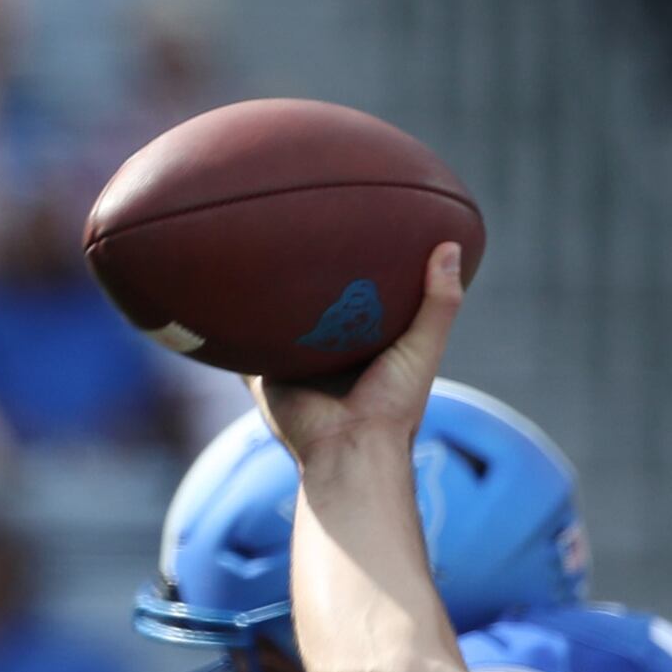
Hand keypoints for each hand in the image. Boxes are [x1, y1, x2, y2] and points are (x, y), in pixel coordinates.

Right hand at [255, 241, 466, 474]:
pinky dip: (232, 325)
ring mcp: (294, 362)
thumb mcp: (423, 348)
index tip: (356, 225)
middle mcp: (328, 352)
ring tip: (257, 243)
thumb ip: (440, 303)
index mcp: (365, 345)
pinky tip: (221, 287)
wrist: (349, 448)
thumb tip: (451, 245)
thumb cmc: (393, 405)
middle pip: (314, 305)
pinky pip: (243, 346)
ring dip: (268, 294)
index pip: (361, 297)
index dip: (359, 268)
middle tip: (301, 223)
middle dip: (307, 275)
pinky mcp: (265, 373)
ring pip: (277, 321)